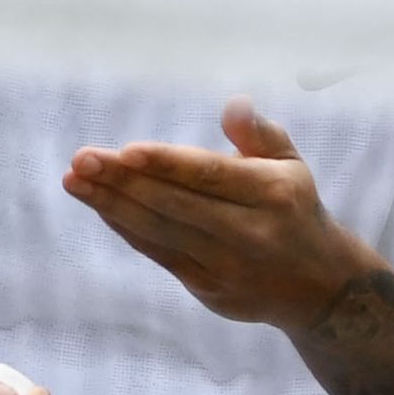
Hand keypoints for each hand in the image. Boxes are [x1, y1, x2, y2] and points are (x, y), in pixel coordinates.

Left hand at [63, 100, 381, 331]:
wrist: (319, 287)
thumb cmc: (294, 209)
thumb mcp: (291, 164)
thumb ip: (260, 134)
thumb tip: (233, 105)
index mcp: (272, 194)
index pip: (209, 176)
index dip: (165, 164)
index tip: (124, 150)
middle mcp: (250, 232)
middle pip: (175, 205)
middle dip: (123, 182)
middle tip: (80, 160)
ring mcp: (227, 266)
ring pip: (160, 232)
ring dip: (112, 206)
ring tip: (74, 181)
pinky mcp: (208, 290)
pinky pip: (159, 254)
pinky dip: (127, 229)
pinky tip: (100, 206)